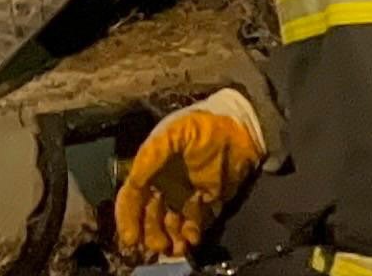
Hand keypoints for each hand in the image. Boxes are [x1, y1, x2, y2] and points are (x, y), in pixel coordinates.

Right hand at [114, 90, 264, 260]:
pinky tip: (192, 238)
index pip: (132, 196)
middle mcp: (165, 183)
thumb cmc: (205, 124)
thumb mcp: (174, 133)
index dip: (128, 218)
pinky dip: (190, 234)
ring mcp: (186, 194)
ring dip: (170, 238)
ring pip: (170, 223)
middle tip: (158, 246)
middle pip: (150, 215)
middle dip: (151, 233)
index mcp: (152, 166)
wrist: (242, 127)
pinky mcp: (207, 202)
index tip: (131, 239)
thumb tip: (133, 182)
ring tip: (176, 247)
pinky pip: (194, 224)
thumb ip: (152, 156)